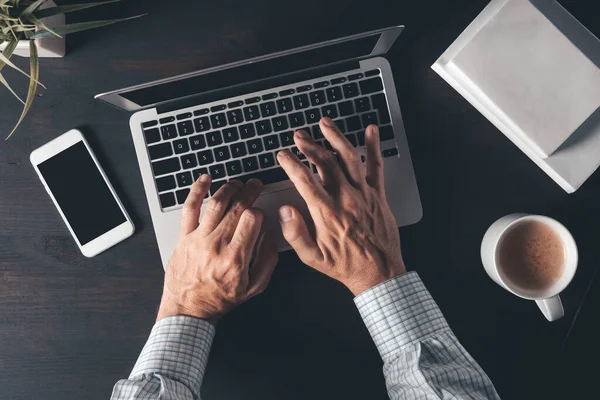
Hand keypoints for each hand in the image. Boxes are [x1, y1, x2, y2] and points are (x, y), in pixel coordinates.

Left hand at [157, 176, 278, 323]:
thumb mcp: (254, 287)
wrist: (188, 310)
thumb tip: (271, 236)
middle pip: (236, 207)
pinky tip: (205, 179)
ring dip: (229, 188)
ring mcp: (198, 239)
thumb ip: (267, 261)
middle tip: (255, 185)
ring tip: (238, 183)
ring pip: (216, 204)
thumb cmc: (220, 299)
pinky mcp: (184, 237)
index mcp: (236, 258)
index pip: (252, 219)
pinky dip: (197, 191)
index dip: (259, 211)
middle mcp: (216, 245)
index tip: (260, 214)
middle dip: (249, 191)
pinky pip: (189, 209)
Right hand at [276, 117, 405, 295]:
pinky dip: (374, 146)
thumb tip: (285, 211)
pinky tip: (371, 130)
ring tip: (324, 124)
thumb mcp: (312, 257)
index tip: (283, 155)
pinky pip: (376, 166)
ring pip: (348, 158)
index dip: (291, 164)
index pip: (304, 180)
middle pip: (325, 162)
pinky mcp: (378, 195)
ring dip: (336, 137)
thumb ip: (295, 233)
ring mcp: (363, 194)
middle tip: (299, 136)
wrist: (378, 272)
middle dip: (309, 145)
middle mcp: (345, 199)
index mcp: (327, 213)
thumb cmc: (345, 265)